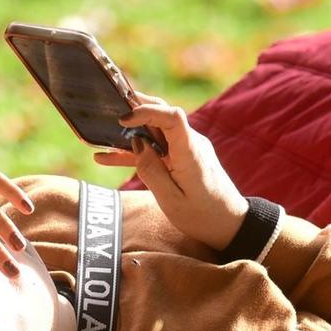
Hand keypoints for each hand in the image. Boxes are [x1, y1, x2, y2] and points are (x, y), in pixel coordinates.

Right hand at [93, 96, 247, 249]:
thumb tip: (136, 143)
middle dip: (135, 108)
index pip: (171, 116)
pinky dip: (135, 150)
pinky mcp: (184, 158)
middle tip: (108, 106)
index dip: (146, 111)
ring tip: (100, 131)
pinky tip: (107, 156)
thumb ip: (151, 170)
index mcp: (190, 152)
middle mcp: (191, 144)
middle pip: (162, 114)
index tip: (123, 119)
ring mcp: (188, 149)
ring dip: (130, 131)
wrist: (230, 224)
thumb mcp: (171, 200)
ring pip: (156, 130)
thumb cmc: (203, 216)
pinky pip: (157, 148)